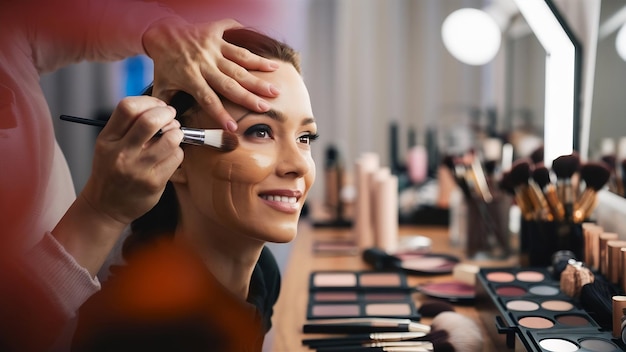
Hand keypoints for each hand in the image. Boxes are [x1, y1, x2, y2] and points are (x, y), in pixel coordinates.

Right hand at [81, 96, 183, 225]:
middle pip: (150, 120)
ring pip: (169, 138)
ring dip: (176, 133)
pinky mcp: (154, 182)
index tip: (158, 106)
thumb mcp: (109, 145)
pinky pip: (176, 157)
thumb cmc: (112, 171)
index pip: (128, 107)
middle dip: (167, 114)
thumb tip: (158, 107)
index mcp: (107, 139)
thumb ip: (128, 126)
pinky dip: (178, 151)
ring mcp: (138, 169)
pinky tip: (170, 155)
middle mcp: (121, 153)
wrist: (106, 207)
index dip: (149, 102)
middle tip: (171, 117)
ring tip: (173, 136)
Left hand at [143, 18, 279, 130]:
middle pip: (230, 83)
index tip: (232, 128)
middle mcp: (204, 64)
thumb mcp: (161, 86)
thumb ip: (167, 106)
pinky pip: (238, 43)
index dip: (220, 114)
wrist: (161, 32)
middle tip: (266, 107)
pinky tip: (272, 63)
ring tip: (274, 88)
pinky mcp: (217, 35)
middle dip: (249, 96)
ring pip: (239, 63)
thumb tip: (172, 128)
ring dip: (259, 76)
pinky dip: (256, 53)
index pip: (208, 99)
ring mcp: (212, 49)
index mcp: (190, 78)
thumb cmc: (164, 63)